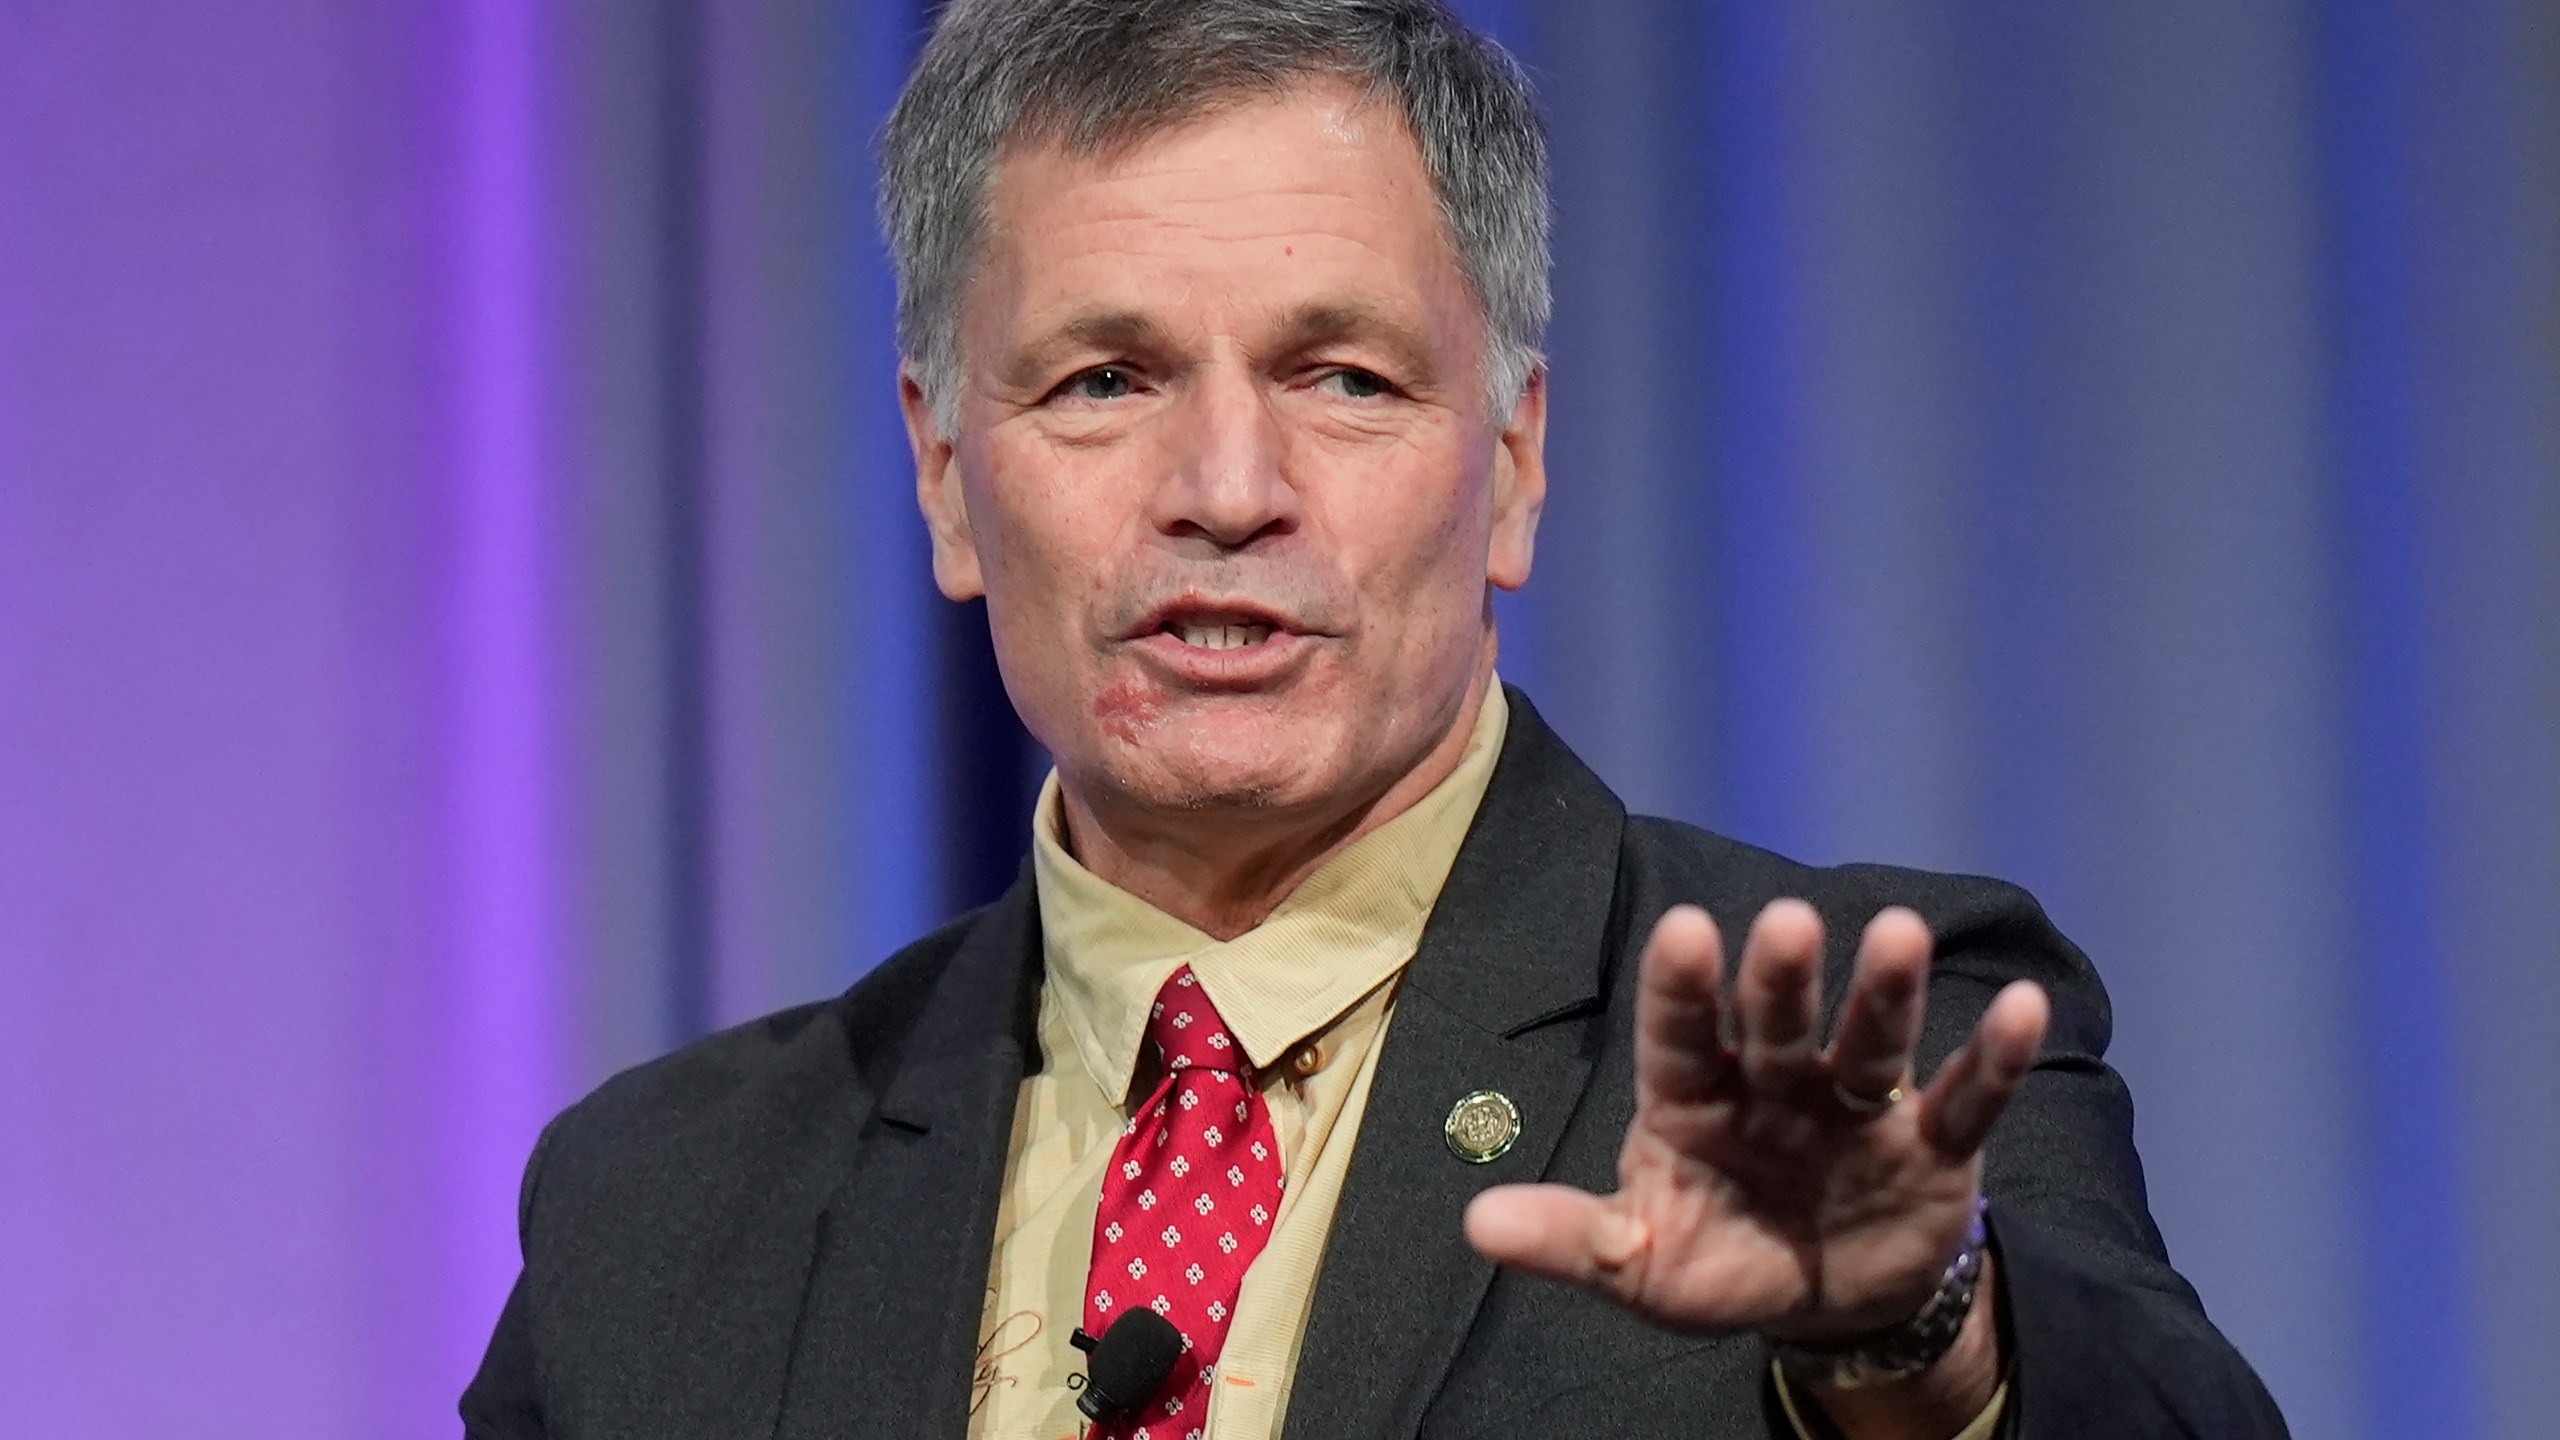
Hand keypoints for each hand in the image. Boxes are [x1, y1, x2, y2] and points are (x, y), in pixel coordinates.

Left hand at [1463, 899, 2047, 1346]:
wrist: (1828, 1305)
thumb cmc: (1720, 1261)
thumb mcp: (1641, 1263)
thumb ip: (1572, 1239)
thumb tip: (1478, 1223)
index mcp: (1695, 1099)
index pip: (1681, 1036)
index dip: (1682, 988)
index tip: (1683, 930)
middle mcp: (1775, 1082)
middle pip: (1776, 1021)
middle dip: (1782, 977)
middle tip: (1787, 922)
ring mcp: (1855, 1107)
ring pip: (1870, 1039)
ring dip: (1885, 990)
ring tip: (1899, 930)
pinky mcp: (1931, 1145)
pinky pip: (1963, 1096)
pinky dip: (1994, 1056)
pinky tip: (2024, 1005)